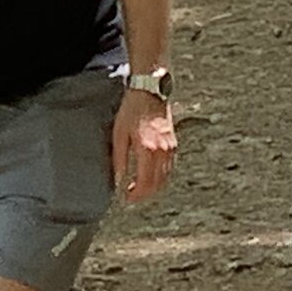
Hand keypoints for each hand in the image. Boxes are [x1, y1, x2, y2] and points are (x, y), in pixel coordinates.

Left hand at [113, 88, 175, 202]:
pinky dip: (161, 177)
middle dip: (144, 194)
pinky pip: (169, 168)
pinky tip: (150, 175)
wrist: (150, 92)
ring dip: (153, 187)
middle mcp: (162, 151)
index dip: (136, 195)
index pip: (145, 183)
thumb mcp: (119, 134)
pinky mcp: (174, 143)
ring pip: (165, 178)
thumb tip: (117, 179)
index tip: (126, 198)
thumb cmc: (132, 110)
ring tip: (139, 188)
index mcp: (147, 150)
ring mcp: (170, 148)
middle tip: (131, 197)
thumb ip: (119, 159)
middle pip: (157, 184)